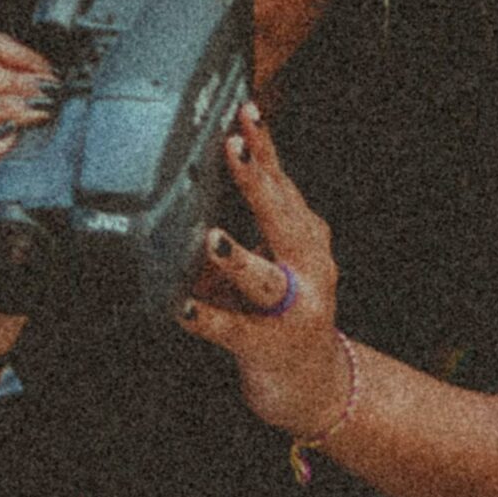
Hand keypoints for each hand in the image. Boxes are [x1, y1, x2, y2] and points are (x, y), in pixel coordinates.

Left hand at [178, 102, 353, 437]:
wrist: (314, 387)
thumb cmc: (281, 313)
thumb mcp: (268, 260)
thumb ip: (240, 227)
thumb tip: (188, 183)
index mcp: (304, 238)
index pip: (282, 183)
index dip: (264, 147)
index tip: (246, 109)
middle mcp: (308, 267)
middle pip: (281, 217)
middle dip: (257, 182)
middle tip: (232, 147)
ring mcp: (293, 309)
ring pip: (265, 278)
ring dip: (238, 258)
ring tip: (212, 240)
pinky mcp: (271, 347)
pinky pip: (234, 331)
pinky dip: (208, 319)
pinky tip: (182, 309)